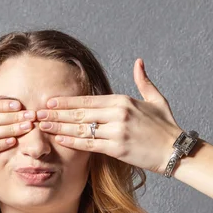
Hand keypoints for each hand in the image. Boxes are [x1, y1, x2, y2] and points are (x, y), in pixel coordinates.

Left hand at [35, 59, 183, 173]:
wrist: (175, 150)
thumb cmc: (165, 126)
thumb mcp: (156, 99)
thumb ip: (143, 81)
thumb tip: (138, 62)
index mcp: (123, 100)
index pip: (87, 100)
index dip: (66, 101)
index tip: (49, 101)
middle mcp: (118, 114)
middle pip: (79, 113)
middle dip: (56, 113)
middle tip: (37, 114)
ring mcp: (117, 131)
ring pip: (81, 129)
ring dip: (59, 128)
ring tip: (42, 126)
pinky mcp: (117, 149)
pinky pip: (90, 145)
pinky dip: (73, 142)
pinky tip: (59, 140)